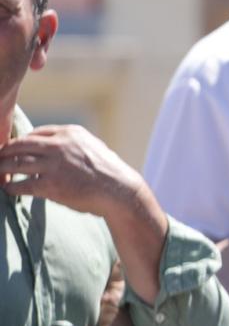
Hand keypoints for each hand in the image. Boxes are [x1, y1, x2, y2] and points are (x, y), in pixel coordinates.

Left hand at [0, 125, 147, 221]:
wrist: (120, 191)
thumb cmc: (109, 171)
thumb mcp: (93, 147)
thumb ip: (73, 144)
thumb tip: (56, 146)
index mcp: (71, 134)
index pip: (36, 134)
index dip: (20, 141)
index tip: (12, 148)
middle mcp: (60, 146)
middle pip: (20, 145)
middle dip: (4, 152)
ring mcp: (55, 166)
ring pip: (16, 164)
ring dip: (2, 168)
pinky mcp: (51, 186)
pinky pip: (22, 185)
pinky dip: (11, 187)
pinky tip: (7, 189)